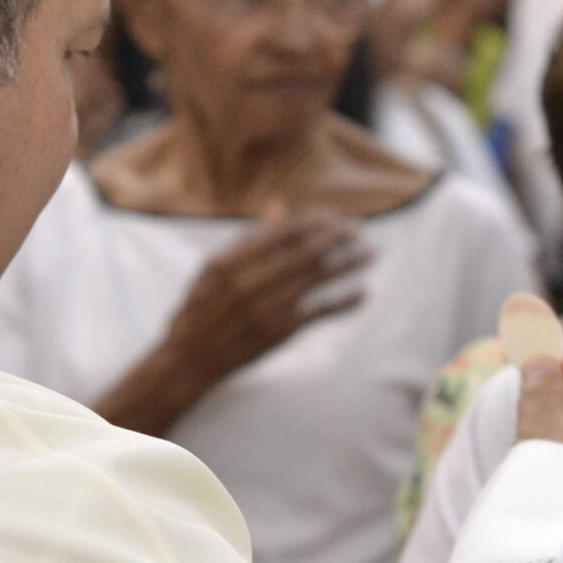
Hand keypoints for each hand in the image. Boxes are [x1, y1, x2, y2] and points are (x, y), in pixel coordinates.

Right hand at [158, 213, 369, 389]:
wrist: (191, 356)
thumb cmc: (202, 306)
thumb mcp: (214, 268)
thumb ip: (249, 239)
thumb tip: (279, 207)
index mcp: (230, 262)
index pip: (281, 233)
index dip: (311, 222)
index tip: (332, 217)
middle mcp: (248, 284)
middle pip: (304, 254)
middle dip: (336, 239)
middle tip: (359, 230)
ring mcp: (266, 309)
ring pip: (317, 281)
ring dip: (348, 265)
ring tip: (371, 254)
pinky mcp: (279, 332)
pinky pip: (319, 313)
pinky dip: (344, 303)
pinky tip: (364, 293)